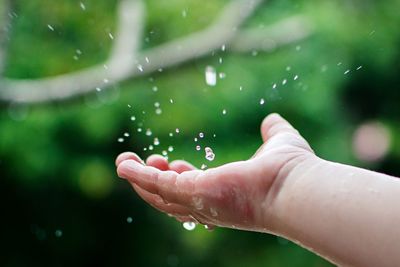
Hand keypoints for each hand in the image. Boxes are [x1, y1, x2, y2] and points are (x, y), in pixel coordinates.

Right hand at [116, 114, 315, 231]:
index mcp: (224, 194)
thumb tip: (271, 120)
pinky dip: (140, 176)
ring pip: (159, 196)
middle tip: (143, 162)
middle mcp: (210, 204)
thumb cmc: (290, 170)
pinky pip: (159, 187)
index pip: (194, 191)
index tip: (174, 163)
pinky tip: (126, 164)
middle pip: (170, 199)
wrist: (296, 185)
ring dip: (139, 180)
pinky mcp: (194, 193)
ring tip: (123, 162)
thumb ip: (272, 132)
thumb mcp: (277, 143)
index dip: (181, 177)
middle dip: (152, 182)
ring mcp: (200, 202)